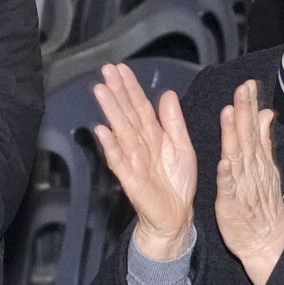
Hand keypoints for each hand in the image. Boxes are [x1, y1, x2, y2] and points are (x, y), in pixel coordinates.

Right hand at [92, 62, 196, 259]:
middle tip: (105, 71)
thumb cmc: (177, 183)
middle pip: (127, 114)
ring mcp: (133, 161)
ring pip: (121, 131)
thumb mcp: (182, 146)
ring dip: (110, 111)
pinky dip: (111, 146)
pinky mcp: (130, 179)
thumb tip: (168, 94)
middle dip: (116, 92)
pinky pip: (120, 161)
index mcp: (153, 135)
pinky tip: (102, 131)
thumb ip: (174, 121)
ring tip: (101, 91)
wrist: (177, 216)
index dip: (131, 87)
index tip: (121, 68)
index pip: (140, 106)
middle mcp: (140, 144)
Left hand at [215, 80, 283, 284]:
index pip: (253, 128)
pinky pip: (229, 188)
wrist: (266, 242)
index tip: (247, 84)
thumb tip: (266, 113)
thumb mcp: (265, 168)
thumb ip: (263, 140)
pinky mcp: (232, 203)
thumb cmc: (262, 203)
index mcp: (257, 160)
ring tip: (228, 114)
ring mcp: (242, 185)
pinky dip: (227, 175)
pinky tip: (223, 163)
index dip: (249, 106)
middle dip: (244, 112)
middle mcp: (251, 169)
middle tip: (242, 89)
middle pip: (247, 136)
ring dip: (233, 136)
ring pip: (237, 157)